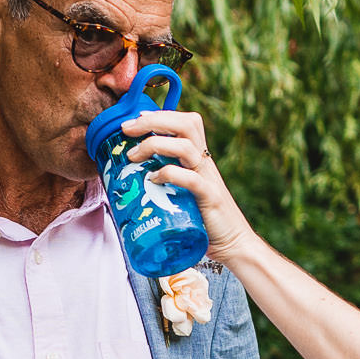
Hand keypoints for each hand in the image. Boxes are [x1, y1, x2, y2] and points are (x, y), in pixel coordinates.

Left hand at [123, 110, 255, 261]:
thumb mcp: (182, 191)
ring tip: (133, 156)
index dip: (159, 115)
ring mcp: (209, 179)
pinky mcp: (210, 198)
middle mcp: (204, 163)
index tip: (133, 120)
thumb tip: (131, 175)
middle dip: (153, 121)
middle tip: (126, 130)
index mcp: (198, 158)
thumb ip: (165, 178)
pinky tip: (153, 180)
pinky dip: (169, 175)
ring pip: (186, 146)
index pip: (185, 122)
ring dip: (154, 145)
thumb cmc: (201, 219)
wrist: (232, 243)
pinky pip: (191, 179)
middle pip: (186, 124)